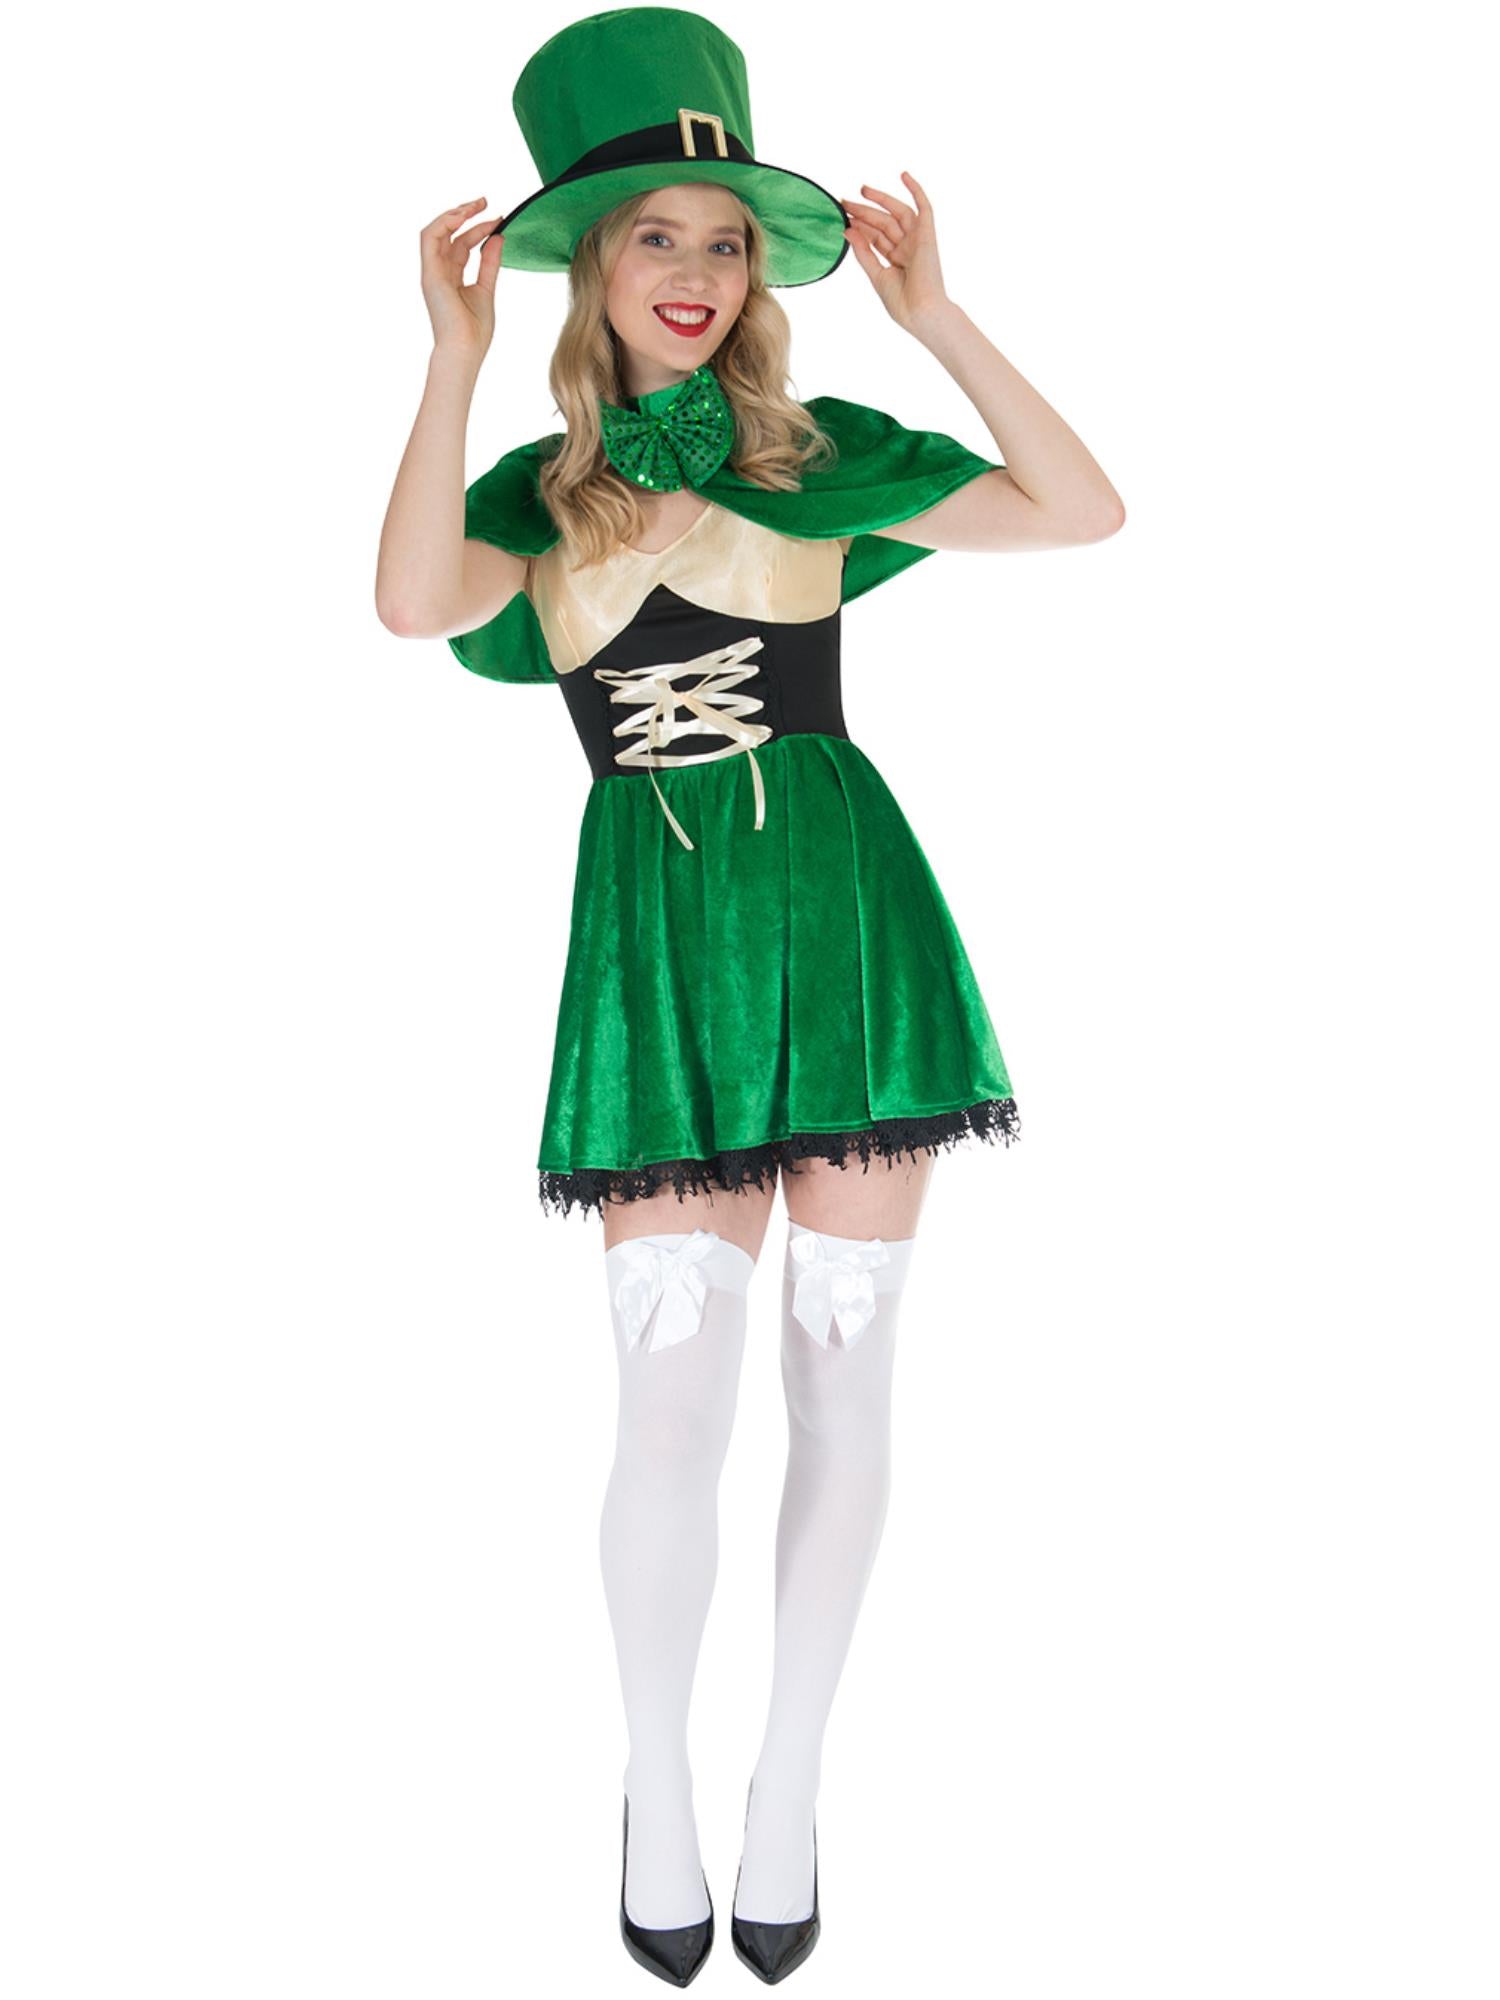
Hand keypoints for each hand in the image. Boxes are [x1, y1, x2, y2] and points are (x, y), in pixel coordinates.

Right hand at [420, 197, 503, 362]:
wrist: (464, 350)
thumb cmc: (474, 331)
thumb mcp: (486, 289)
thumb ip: (490, 263)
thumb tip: (498, 237)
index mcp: (451, 277)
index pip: (462, 244)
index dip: (479, 229)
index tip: (498, 220)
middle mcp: (438, 272)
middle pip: (448, 234)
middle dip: (465, 214)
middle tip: (485, 202)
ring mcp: (431, 272)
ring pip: (435, 231)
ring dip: (454, 214)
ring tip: (476, 205)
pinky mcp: (429, 273)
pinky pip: (429, 237)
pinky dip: (445, 223)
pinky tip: (463, 217)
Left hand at [841, 172, 953, 332]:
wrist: (921, 312)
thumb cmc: (902, 303)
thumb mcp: (876, 275)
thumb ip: (863, 252)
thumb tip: (847, 230)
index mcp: (896, 261)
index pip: (875, 237)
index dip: (860, 226)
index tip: (842, 217)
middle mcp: (907, 248)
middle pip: (883, 224)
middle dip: (864, 212)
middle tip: (845, 202)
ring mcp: (918, 241)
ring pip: (897, 214)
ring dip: (881, 200)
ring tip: (862, 190)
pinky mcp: (928, 235)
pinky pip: (924, 208)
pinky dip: (916, 190)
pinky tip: (903, 175)